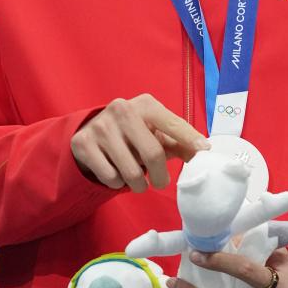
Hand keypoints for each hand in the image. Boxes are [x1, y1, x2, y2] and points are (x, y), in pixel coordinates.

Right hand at [71, 93, 209, 192]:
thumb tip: (202, 152)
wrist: (91, 132)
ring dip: (138, 184)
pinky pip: (110, 177)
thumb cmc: (133, 133)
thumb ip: (179, 142)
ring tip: (136, 178)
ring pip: (131, 172)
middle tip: (161, 183)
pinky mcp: (84, 143)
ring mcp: (101, 126)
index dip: (189, 138)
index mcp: (145, 104)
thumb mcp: (155, 132)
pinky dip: (118, 183)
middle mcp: (122, 109)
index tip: (203, 150)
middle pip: (153, 154)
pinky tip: (116, 172)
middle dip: (160, 177)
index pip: (172, 123)